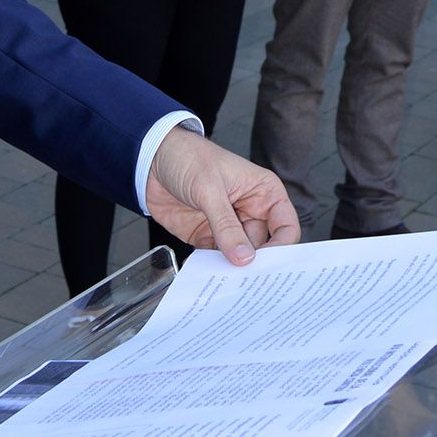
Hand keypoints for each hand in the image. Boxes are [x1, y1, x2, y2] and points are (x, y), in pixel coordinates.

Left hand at [145, 127, 300, 264]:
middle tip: (243, 279)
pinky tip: (203, 272)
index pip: (286, 226)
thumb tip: (244, 258)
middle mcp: (250, 211)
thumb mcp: (209, 189)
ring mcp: (228, 226)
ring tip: (222, 279)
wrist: (150, 159)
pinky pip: (214, 258)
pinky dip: (209, 267)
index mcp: (263, 192)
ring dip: (230, 268)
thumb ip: (226, 226)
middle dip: (253, 263)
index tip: (266, 263)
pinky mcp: (207, 235)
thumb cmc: (188, 158)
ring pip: (238, 256)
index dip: (281, 247)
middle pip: (263, 247)